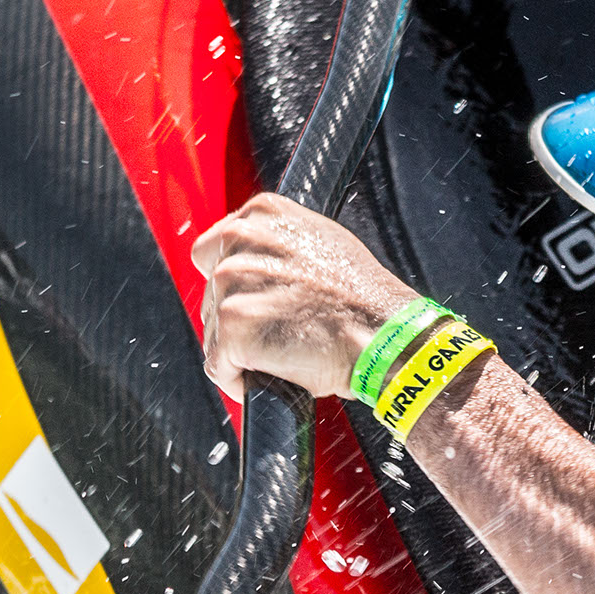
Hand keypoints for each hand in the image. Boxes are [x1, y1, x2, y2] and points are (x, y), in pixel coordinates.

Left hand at [191, 193, 422, 401]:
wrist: (384, 335)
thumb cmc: (363, 297)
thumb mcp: (323, 241)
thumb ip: (279, 241)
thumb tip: (254, 258)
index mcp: (263, 213)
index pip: (214, 250)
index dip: (237, 283)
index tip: (259, 300)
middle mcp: (241, 240)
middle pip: (210, 292)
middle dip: (238, 315)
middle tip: (280, 329)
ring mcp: (234, 281)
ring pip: (213, 330)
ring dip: (240, 349)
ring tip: (284, 350)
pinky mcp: (233, 324)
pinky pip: (217, 366)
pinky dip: (238, 379)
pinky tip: (271, 377)